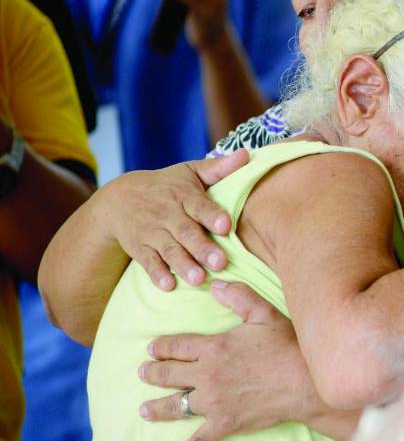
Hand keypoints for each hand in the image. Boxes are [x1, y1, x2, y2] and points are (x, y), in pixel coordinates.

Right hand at [106, 149, 248, 289]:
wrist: (119, 199)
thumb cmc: (168, 186)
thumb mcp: (190, 172)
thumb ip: (219, 168)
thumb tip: (248, 154)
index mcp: (184, 195)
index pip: (200, 205)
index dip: (212, 215)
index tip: (226, 226)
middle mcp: (167, 214)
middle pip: (186, 232)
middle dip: (202, 248)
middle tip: (221, 262)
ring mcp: (152, 232)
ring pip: (169, 250)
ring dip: (183, 265)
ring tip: (198, 279)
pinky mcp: (139, 248)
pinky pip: (148, 262)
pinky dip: (157, 274)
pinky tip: (168, 286)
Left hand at [137, 280, 319, 440]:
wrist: (305, 383)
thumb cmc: (287, 346)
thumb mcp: (264, 313)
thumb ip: (238, 296)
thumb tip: (214, 286)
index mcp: (213, 347)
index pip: (176, 346)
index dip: (160, 347)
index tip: (151, 348)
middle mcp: (206, 375)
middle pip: (169, 375)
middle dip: (151, 373)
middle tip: (142, 374)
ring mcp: (214, 402)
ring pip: (176, 406)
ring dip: (157, 408)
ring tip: (144, 410)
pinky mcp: (226, 423)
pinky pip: (201, 440)